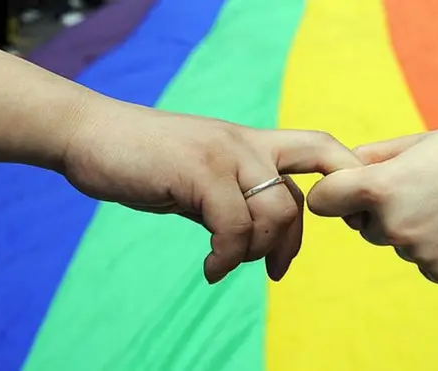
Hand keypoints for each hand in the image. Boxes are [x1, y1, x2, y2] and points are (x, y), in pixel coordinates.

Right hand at [62, 97, 361, 282]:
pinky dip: (228, 257)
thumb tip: (258, 238)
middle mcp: (248, 144)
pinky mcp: (200, 170)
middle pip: (306, 187)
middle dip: (298, 238)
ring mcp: (226, 154)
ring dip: (256, 252)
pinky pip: (234, 226)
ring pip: (275, 213)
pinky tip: (211, 269)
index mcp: (253, 143)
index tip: (339, 220)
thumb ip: (235, 200)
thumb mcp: (203, 180)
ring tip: (227, 264)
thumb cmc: (149, 160)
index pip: (320, 149)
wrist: (94, 135)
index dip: (344, 178)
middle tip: (278, 269)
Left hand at [308, 123, 437, 285]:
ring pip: (396, 243)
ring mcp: (420, 255)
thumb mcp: (415, 143)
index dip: (333, 194)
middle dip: (378, 211)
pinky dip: (436, 248)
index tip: (347, 190)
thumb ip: (369, 159)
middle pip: (361, 226)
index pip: (322, 201)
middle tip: (422, 190)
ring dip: (410, 229)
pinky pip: (422, 262)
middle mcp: (395, 226)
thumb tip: (337, 173)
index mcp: (380, 188)